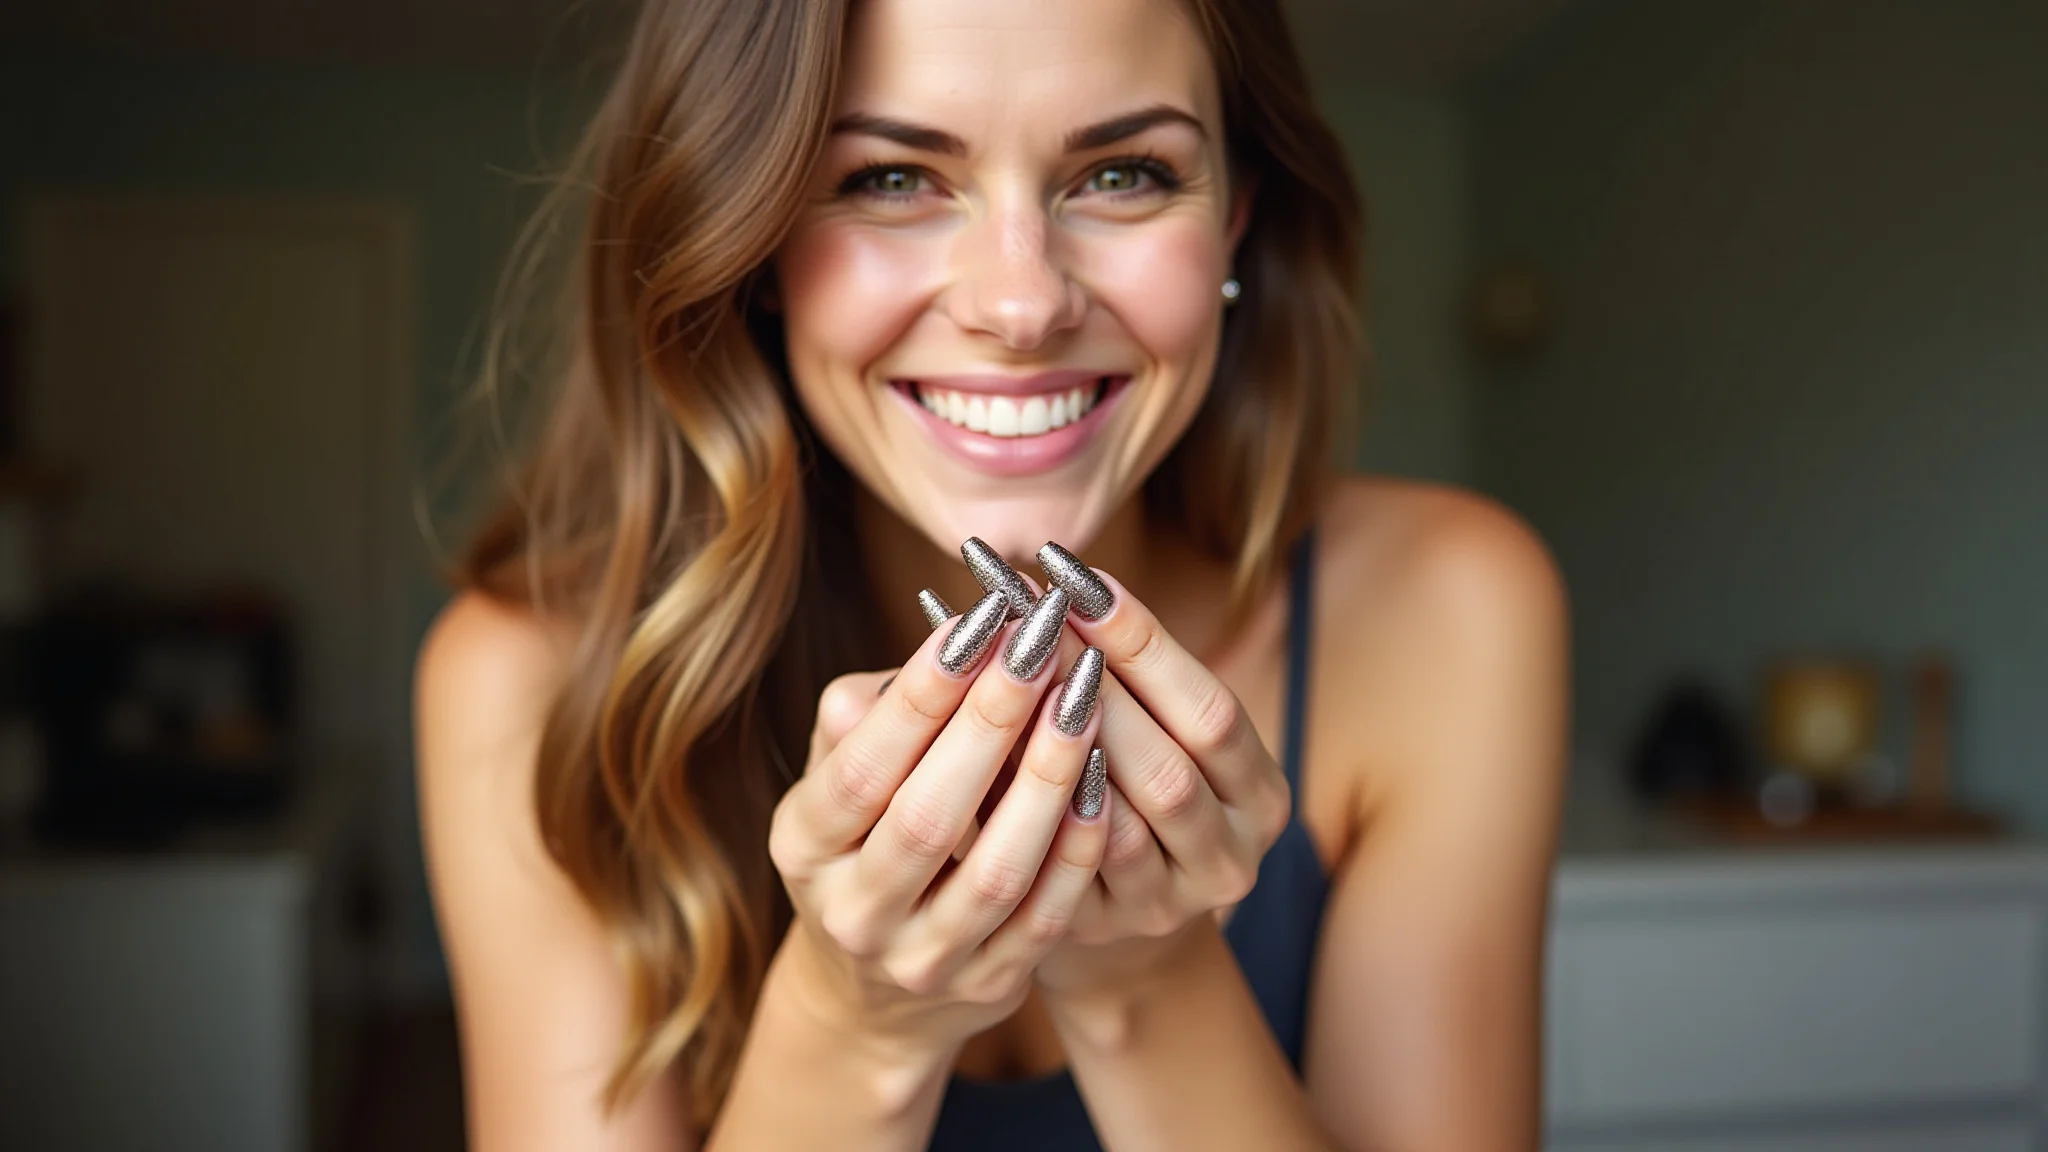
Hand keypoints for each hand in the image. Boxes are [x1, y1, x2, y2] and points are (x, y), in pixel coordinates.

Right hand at [766, 588, 1109, 1061]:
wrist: (872, 991)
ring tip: (1083, 698)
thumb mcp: (838, 780)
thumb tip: (930, 651)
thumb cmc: (866, 838)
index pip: (861, 766)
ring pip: (995, 871)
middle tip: (1039, 642)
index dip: (920, 695)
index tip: (978, 620)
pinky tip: (1104, 777)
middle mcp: (854, 913)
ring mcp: (923, 961)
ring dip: (1046, 779)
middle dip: (990, 722)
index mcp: (803, 847)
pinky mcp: (989, 986)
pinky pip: (1046, 914)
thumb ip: (867, 714)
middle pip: (927, 818)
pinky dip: (1078, 846)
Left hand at [1028, 551, 1293, 999]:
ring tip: (998, 674)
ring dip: (1056, 746)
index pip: (1210, 709)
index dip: (1144, 641)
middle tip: (1022, 617)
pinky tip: (986, 753)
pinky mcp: (1106, 933)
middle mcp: (1231, 857)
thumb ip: (1114, 672)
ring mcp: (1170, 906)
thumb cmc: (1122, 780)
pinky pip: (1066, 872)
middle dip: (1093, 685)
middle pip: (1168, 768)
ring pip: (1120, 825)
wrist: (1109, 902)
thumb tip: (1038, 583)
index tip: (1072, 573)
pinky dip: (1030, 807)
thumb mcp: (1148, 729)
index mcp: (1259, 793)